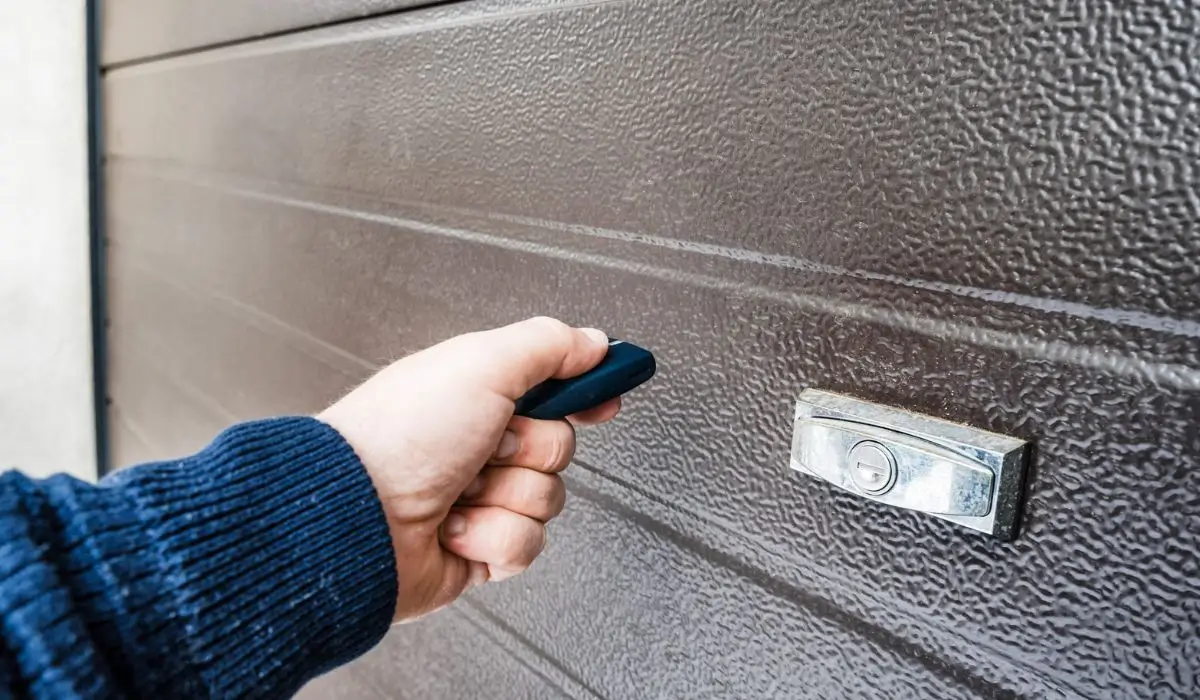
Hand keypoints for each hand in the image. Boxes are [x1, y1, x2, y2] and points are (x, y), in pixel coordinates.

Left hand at [318, 317, 618, 621]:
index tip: (606, 393)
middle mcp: (475, 444)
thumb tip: (594, 342)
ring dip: (508, 494)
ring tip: (462, 489)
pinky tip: (455, 526)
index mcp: (472, 393)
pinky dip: (493, 536)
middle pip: (558, 445)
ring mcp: (476, 499)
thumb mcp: (480, 363)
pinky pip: (526, 545)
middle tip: (489, 444)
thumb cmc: (396, 436)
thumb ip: (547, 344)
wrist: (354, 519)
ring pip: (547, 499)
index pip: (550, 386)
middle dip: (530, 448)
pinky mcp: (477, 550)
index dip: (583, 390)